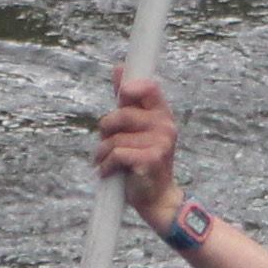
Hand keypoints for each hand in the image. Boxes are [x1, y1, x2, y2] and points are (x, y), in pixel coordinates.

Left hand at [90, 60, 183, 230]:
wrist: (156, 198)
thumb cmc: (142, 160)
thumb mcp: (136, 128)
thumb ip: (127, 102)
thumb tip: (119, 68)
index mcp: (162, 115)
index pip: (149, 87)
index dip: (131, 88)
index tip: (122, 97)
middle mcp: (165, 126)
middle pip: (121, 115)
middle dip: (106, 130)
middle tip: (106, 144)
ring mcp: (160, 143)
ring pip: (114, 138)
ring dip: (102, 153)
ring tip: (108, 162)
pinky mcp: (150, 159)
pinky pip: (116, 154)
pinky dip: (106, 166)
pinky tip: (109, 172)